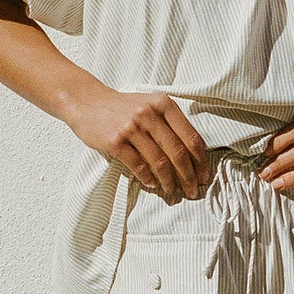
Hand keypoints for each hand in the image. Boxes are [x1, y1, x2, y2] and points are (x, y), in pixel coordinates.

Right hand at [64, 86, 210, 202]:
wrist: (88, 102)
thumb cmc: (124, 107)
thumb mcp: (151, 105)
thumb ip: (170, 124)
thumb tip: (192, 157)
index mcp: (164, 104)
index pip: (191, 136)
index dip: (201, 161)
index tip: (205, 176)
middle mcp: (149, 114)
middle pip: (178, 152)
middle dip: (189, 176)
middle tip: (193, 191)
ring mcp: (131, 127)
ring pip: (159, 161)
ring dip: (169, 181)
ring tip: (172, 191)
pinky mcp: (115, 141)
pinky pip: (138, 166)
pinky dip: (148, 178)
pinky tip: (153, 184)